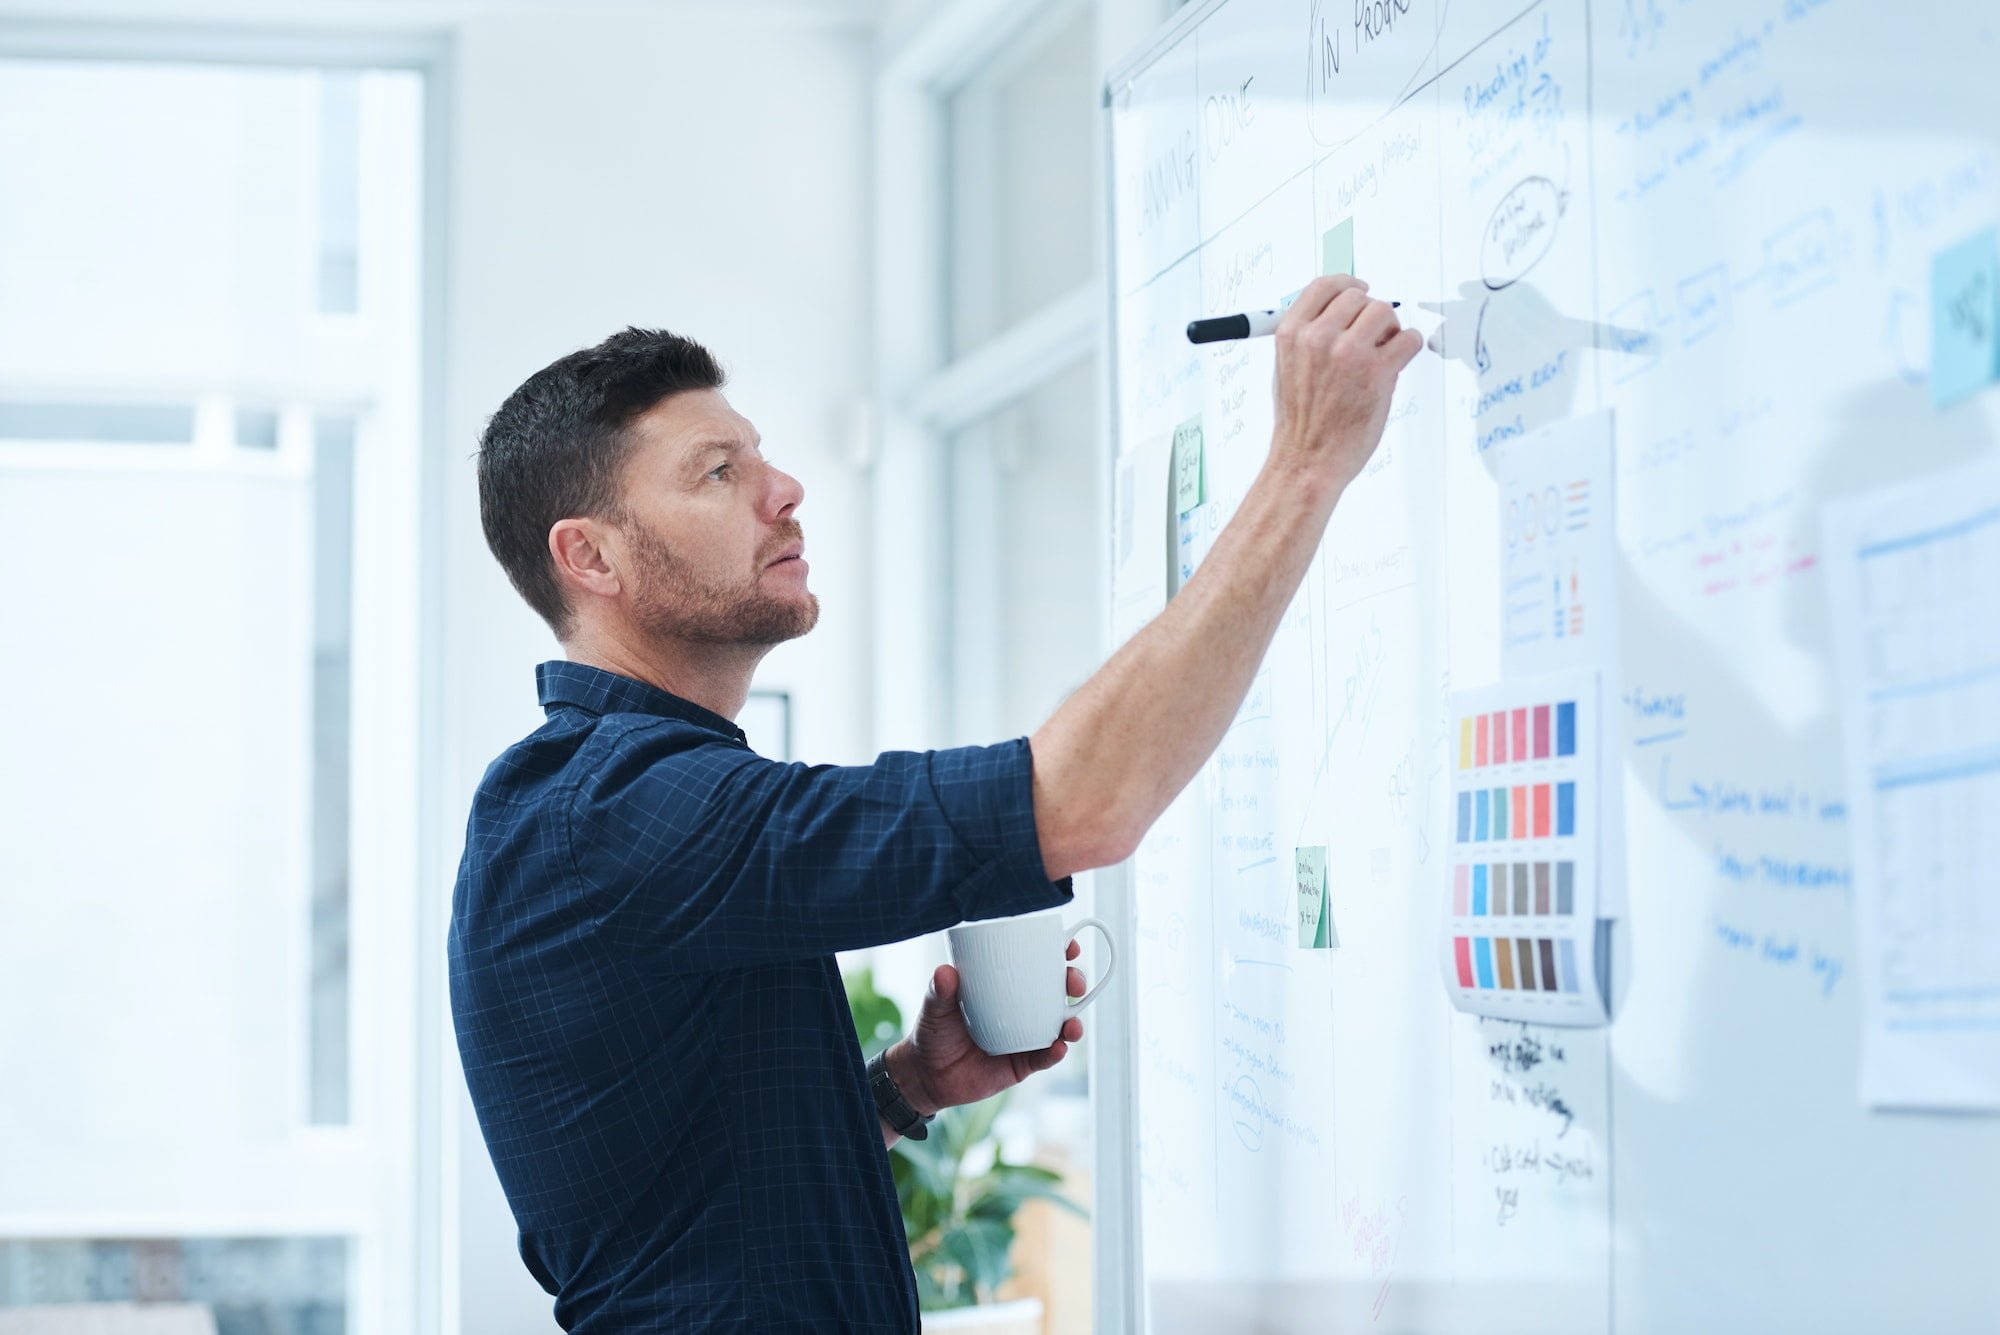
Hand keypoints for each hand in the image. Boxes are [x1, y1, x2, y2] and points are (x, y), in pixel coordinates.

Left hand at [884, 940, 1087, 1117]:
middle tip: (1073, 983)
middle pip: (1058, 991)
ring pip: (1060, 1026)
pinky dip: (1055, 1053)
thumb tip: (945, 971)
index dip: (1059, 952)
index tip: (1069, 946)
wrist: (928, 1077)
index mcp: (1005, 987)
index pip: (1037, 964)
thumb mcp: (935, 1008)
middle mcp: (1021, 1009)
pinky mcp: (1023, 1064)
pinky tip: (1058, 1047)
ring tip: (1072, 1025)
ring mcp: (1026, 1036)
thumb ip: (939, 991)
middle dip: (1074, 983)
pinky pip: (1045, 1058)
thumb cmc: (934, 1033)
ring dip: (1074, 1022)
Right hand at [1269, 274, 1422, 492]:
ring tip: (1383, 352)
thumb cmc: (1300, 421)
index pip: (1324, 286)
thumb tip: (1335, 314)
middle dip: (1370, 314)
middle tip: (1373, 336)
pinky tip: (1397, 362)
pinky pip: (1409, 339)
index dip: (1347, 284)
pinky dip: (1409, 346)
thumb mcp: (1286, 368)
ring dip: (1390, 329)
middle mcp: (1318, 338)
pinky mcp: (1378, 372)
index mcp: (1292, 333)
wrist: (1308, 459)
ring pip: (1385, 312)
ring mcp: (1349, 353)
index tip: (1360, 288)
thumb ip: (1307, 337)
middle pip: (1359, 297)